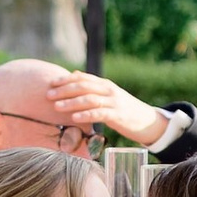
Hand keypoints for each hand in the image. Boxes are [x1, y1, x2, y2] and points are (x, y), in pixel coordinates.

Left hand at [48, 73, 166, 148]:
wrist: (148, 121)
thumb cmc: (124, 110)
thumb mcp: (109, 95)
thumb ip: (92, 87)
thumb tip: (74, 74)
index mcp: (105, 84)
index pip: (83, 78)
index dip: (65, 80)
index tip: (50, 83)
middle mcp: (109, 90)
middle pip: (84, 86)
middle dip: (64, 90)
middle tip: (48, 95)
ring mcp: (114, 102)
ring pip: (89, 99)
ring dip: (71, 102)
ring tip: (56, 106)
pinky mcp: (118, 116)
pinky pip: (100, 113)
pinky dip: (86, 114)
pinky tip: (74, 118)